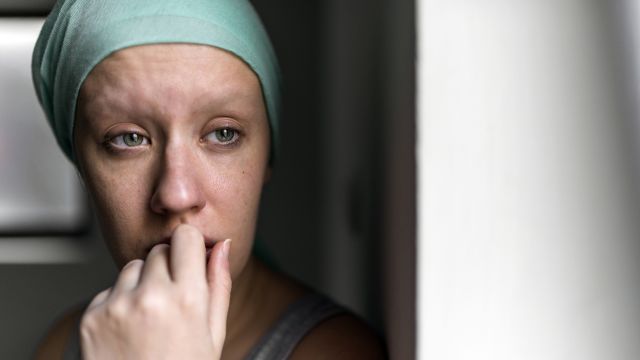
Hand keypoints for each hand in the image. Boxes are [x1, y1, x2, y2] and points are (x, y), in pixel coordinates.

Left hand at [80, 224, 231, 359]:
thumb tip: (222, 245)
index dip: (189, 246)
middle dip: (166, 267)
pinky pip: (108, 291)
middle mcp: (151, 297)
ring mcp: (117, 306)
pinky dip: (118, 304)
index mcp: (188, 299)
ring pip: (131, 268)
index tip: (190, 258)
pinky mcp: (92, 317)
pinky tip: (129, 332)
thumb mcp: (213, 334)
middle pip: (158, 251)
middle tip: (172, 301)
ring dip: (141, 283)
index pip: (184, 237)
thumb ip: (219, 284)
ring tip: (149, 319)